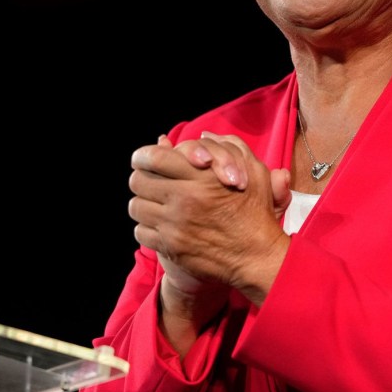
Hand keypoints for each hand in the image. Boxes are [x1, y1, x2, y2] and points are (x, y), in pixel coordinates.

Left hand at [128, 137, 290, 307]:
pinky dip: (147, 227)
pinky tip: (163, 225)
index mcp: (202, 177)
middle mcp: (185, 199)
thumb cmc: (256, 211)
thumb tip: (205, 136)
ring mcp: (174, 224)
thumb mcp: (253, 171)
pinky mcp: (170, 247)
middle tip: (152, 181)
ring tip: (157, 204)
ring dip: (144, 203)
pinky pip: (140, 231)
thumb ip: (229, 148)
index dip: (144, 155)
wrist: (256, 255)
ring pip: (136, 207)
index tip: (145, 158)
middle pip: (138, 181)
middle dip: (142, 178)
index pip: (154, 157)